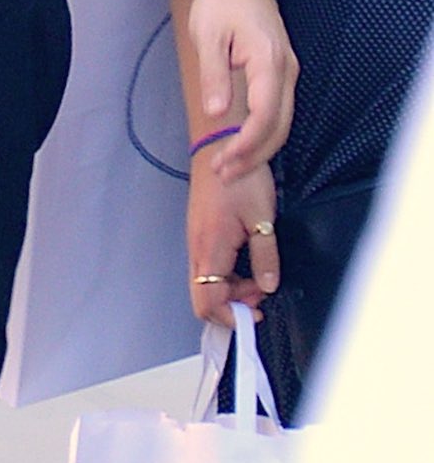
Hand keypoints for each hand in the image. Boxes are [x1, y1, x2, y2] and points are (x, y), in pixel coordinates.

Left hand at [187, 0, 296, 177]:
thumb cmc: (222, 1)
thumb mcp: (208, 36)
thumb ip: (214, 75)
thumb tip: (218, 114)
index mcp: (269, 61)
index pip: (266, 115)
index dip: (247, 145)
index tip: (224, 162)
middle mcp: (287, 70)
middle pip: (279, 126)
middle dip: (254, 156)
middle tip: (223, 175)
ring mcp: (287, 72)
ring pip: (282, 122)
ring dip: (259, 149)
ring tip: (229, 167)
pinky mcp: (280, 72)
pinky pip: (278, 111)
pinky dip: (263, 133)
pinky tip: (244, 145)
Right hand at [187, 157, 277, 324]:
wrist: (218, 145)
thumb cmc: (240, 178)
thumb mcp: (262, 218)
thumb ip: (265, 257)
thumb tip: (268, 286)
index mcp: (210, 249)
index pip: (207, 303)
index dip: (231, 318)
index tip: (257, 314)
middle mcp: (196, 248)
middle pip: (203, 297)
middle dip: (233, 305)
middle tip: (261, 294)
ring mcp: (195, 239)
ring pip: (205, 282)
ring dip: (230, 289)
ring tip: (258, 277)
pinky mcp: (199, 231)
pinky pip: (207, 266)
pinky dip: (226, 274)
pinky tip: (246, 261)